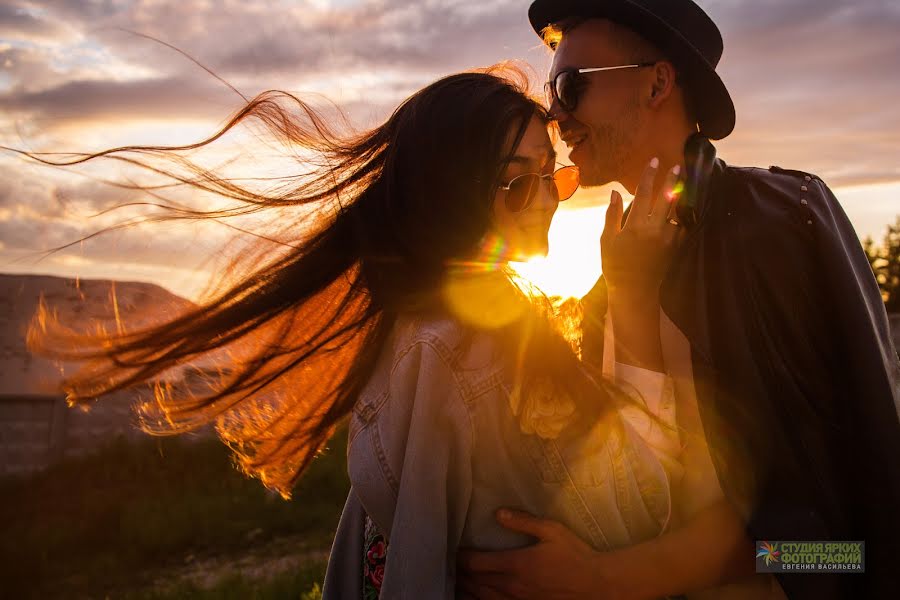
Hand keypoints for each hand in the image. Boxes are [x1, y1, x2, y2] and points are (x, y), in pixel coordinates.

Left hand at [456, 509, 644, 599]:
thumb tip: (498, 513)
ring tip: (456, 582)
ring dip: (466, 590)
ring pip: (482, 598)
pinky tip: (476, 598)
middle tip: (449, 565)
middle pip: (475, 582)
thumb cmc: (576, 555)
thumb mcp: (552, 530)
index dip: (461, 558)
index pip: (477, 563)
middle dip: (459, 574)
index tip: (454, 550)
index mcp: (517, 564)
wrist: (597, 586)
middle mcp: (512, 586)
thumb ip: (523, 522)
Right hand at [601, 158, 685, 298]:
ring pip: (677, 211)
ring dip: (680, 196)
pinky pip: (682, 226)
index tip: (653, 161)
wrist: (634, 291)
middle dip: (671, 180)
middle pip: (666, 198)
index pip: (643, 193)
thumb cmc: (615, 265)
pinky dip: (682, 216)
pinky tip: (683, 209)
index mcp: (635, 225)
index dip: (649, 175)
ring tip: (684, 184)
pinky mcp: (675, 247)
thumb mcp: (607, 240)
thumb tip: (615, 192)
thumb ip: (612, 214)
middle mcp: (654, 229)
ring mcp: (667, 239)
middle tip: (678, 166)